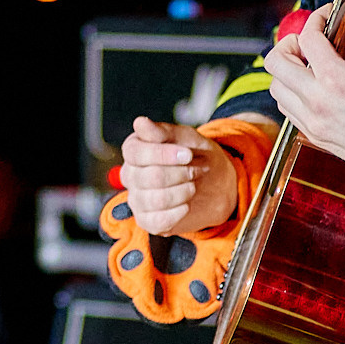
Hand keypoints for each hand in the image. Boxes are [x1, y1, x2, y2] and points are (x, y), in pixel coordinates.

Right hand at [119, 117, 236, 235]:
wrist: (214, 183)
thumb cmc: (196, 156)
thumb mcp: (186, 137)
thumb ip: (162, 131)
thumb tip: (140, 122)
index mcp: (134, 150)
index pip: (135, 153)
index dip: (163, 154)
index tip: (188, 154)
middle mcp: (130, 175)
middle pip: (149, 177)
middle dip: (180, 174)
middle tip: (196, 170)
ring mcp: (137, 199)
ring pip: (155, 200)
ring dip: (182, 192)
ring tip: (193, 186)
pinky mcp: (147, 220)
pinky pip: (158, 221)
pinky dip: (178, 212)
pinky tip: (187, 204)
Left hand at [264, 4, 344, 186]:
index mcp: (337, 80)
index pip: (307, 38)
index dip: (315, 19)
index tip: (327, 17)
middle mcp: (318, 102)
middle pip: (275, 63)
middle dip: (288, 44)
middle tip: (308, 41)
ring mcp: (314, 122)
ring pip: (276, 88)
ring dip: (287, 72)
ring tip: (309, 65)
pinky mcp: (316, 137)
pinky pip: (287, 110)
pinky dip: (292, 94)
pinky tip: (313, 88)